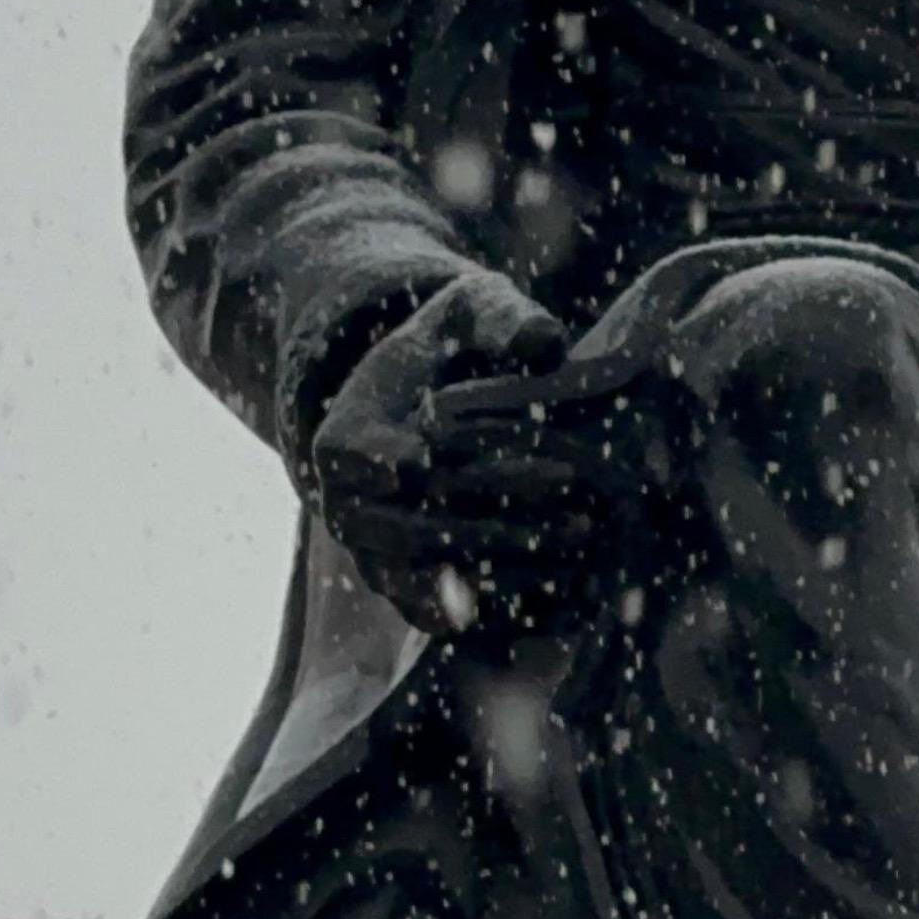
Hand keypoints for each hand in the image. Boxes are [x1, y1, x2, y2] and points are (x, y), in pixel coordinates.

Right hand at [309, 270, 655, 639]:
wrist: (432, 397)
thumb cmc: (456, 344)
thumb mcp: (476, 313)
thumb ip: (506, 322)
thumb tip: (544, 342)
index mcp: (348, 428)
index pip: (346, 450)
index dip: (375, 458)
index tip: (414, 462)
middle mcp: (349, 498)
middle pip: (400, 516)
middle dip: (477, 506)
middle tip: (562, 485)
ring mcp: (374, 546)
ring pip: (419, 570)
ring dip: (493, 560)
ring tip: (572, 540)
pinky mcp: (406, 578)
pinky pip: (434, 605)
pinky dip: (489, 601)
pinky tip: (550, 591)